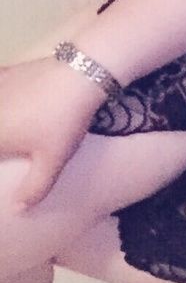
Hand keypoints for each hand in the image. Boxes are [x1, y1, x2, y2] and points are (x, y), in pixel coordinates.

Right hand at [0, 56, 107, 210]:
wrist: (80, 74)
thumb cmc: (63, 122)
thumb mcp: (53, 160)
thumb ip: (34, 188)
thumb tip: (18, 209)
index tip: (5, 158)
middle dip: (0, 143)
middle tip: (9, 147)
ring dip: (1, 120)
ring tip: (9, 129)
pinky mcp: (6, 73)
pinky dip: (1, 96)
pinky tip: (6, 101)